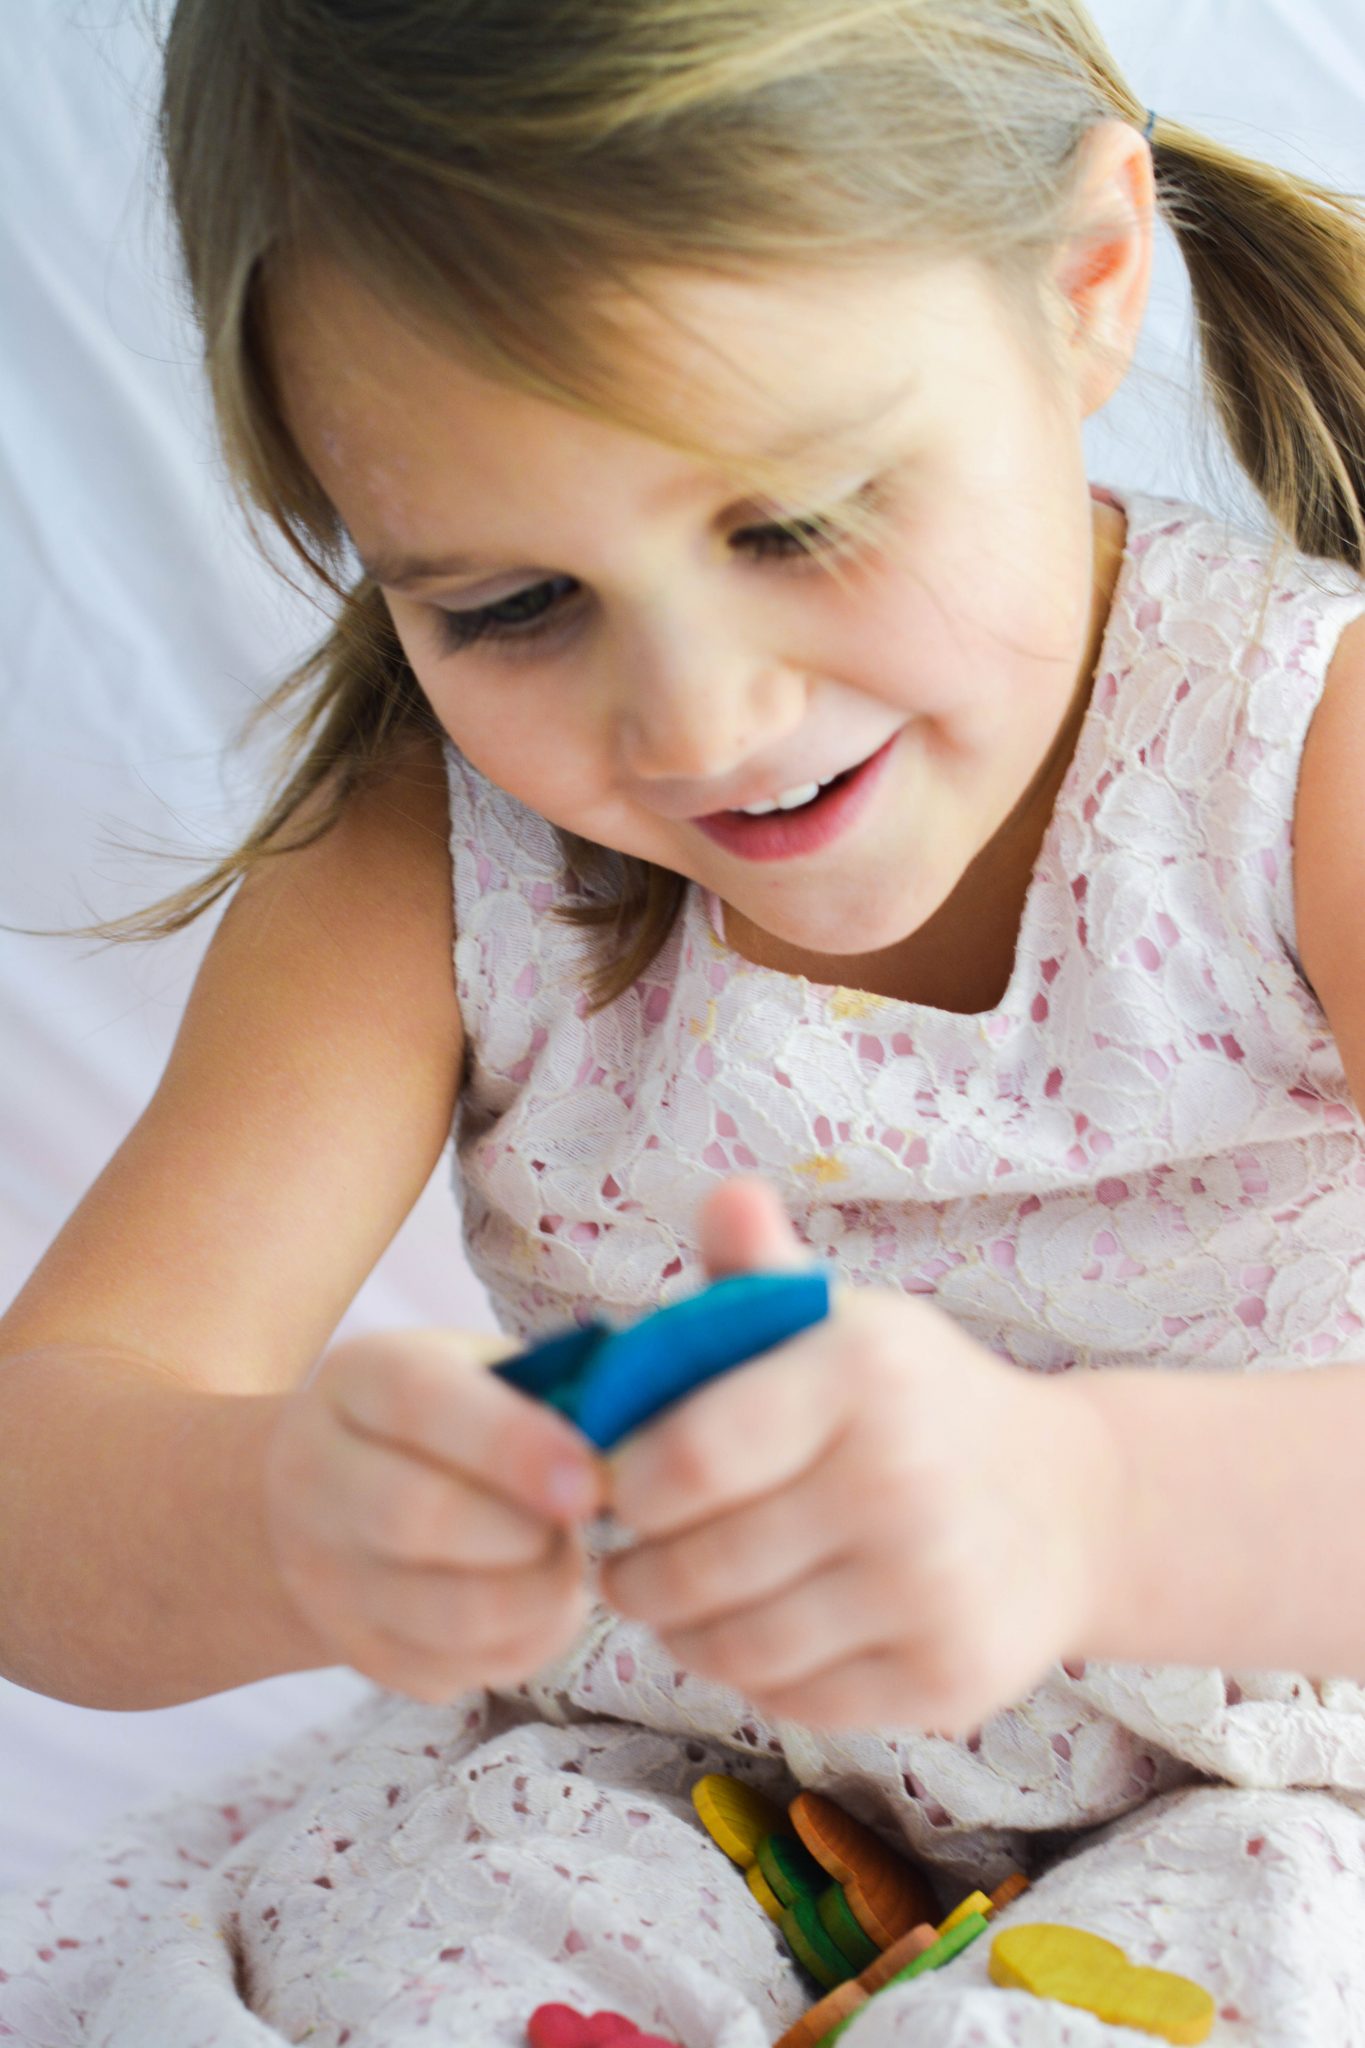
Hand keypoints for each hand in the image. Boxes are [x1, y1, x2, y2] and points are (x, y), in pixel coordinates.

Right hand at [263, 1328, 606, 1702]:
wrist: (329, 1494)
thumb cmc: (444, 1418)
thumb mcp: (481, 1370)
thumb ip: (548, 1390)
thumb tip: (630, 1439)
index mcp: (358, 1378)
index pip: (420, 1402)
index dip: (512, 1444)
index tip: (589, 1480)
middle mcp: (316, 1475)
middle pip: (418, 1518)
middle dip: (527, 1531)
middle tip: (582, 1519)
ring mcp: (327, 1575)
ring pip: (446, 1614)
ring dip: (538, 1594)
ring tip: (566, 1559)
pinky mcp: (358, 1651)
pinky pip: (458, 1670)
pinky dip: (526, 1643)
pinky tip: (541, 1600)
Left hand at [600, 1177, 1116, 1733]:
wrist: (1070, 1505)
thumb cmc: (916, 1404)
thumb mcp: (847, 1323)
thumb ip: (763, 1270)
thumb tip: (724, 1196)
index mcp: (863, 1373)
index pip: (692, 1458)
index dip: (624, 1486)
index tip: (609, 1485)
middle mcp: (903, 1481)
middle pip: (699, 1566)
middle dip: (634, 1573)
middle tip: (622, 1561)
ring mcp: (931, 1589)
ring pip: (738, 1646)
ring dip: (680, 1632)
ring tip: (672, 1600)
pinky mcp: (946, 1680)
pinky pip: (795, 1699)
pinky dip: (751, 1675)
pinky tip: (751, 1633)